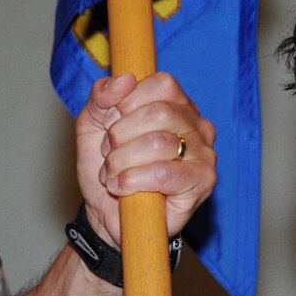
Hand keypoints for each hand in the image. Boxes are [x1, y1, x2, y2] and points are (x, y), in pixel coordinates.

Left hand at [74, 72, 217, 243]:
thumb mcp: (92, 124)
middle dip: (121, 135)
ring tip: (114, 174)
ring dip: (122, 161)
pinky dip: (133, 180)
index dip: (129, 102)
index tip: (111, 124)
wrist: (105, 215)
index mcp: (177, 105)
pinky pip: (164, 172)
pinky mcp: (202, 182)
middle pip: (159, 112)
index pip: (163, 84)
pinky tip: (122, 188)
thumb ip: (101, 96)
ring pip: (159, 143)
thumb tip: (124, 79)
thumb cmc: (107, 168)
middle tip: (110, 154)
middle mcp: (197, 126)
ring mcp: (204, 154)